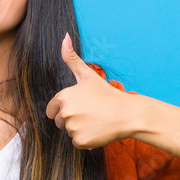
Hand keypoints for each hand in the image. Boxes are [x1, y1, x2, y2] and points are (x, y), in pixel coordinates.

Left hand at [45, 33, 136, 148]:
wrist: (128, 113)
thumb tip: (64, 37)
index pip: (52, 109)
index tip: (81, 105)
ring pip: (70, 132)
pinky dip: (87, 139)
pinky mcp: (80, 141)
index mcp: (63, 97)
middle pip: (60, 122)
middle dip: (72, 119)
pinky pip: (78, 142)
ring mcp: (73, 128)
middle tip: (91, 113)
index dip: (65, 108)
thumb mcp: (88, 75)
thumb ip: (72, 58)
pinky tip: (98, 129)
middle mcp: (65, 113)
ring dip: (80, 129)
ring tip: (96, 120)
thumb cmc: (107, 93)